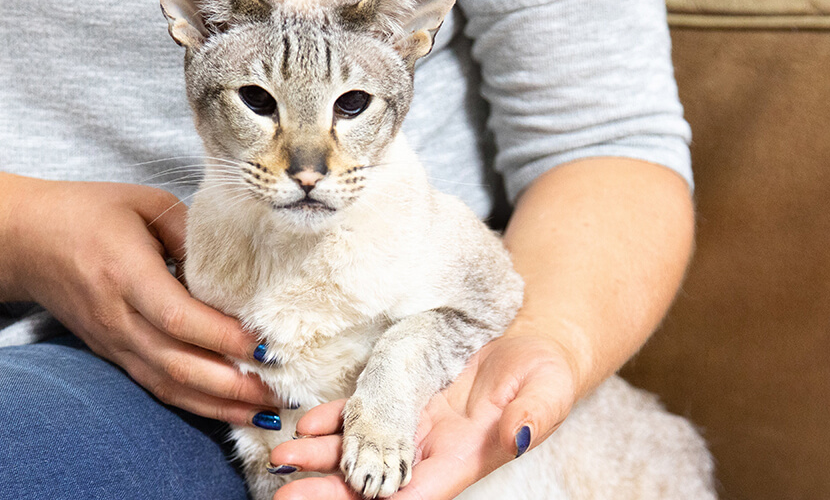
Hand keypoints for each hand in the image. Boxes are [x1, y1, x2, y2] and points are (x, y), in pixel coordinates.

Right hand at [8, 180, 282, 424]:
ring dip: (221, 404)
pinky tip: (231, 410)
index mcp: (125, 274)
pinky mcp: (114, 355)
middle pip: (177, 364)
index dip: (223, 337)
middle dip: (233, 385)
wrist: (25, 240)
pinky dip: (197, 403)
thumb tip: (239, 267)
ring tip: (267, 411)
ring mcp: (113, 342)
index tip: (265, 346)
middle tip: (282, 390)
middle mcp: (118, 317)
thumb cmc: (88, 212)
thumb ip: (192, 234)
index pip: (178, 318)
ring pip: (169, 386)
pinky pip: (158, 387)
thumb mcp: (145, 204)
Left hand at [268, 335, 578, 499]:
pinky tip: (306, 421)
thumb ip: (535, 416)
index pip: (415, 493)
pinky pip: (359, 415)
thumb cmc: (544, 374)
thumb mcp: (548, 392)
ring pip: (358, 451)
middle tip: (285, 492)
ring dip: (320, 456)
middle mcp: (430, 451)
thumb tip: (523, 436)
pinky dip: (331, 420)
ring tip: (282, 456)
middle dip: (330, 490)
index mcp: (461, 460)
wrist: (531, 345)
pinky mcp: (400, 398)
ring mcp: (411, 426)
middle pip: (373, 481)